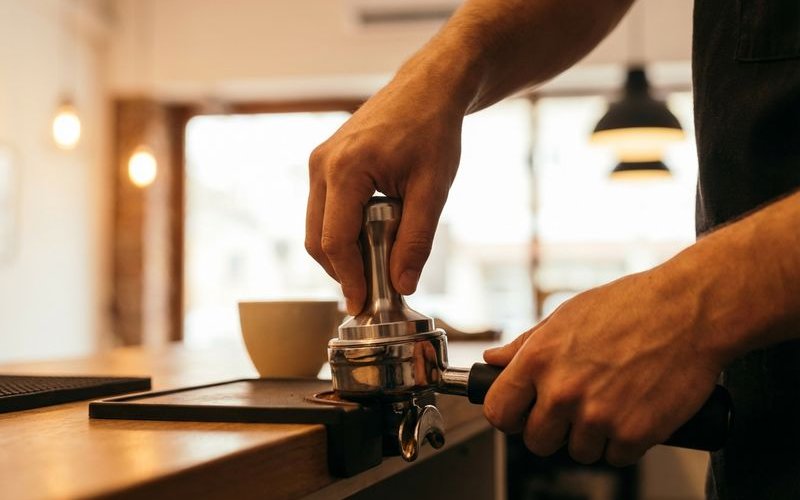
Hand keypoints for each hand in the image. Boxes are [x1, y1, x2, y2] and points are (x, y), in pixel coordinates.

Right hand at [305, 69, 466, 313]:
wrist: (428, 89)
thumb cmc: (433, 130)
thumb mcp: (433, 189)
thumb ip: (416, 239)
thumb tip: (402, 284)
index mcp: (345, 169)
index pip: (335, 241)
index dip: (349, 279)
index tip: (362, 304)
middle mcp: (322, 165)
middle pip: (317, 239)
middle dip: (342, 270)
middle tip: (371, 291)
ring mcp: (319, 162)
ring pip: (316, 227)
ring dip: (341, 252)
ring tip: (376, 264)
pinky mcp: (324, 162)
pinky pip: (323, 209)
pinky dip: (341, 231)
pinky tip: (371, 237)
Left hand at [482, 269, 724, 465]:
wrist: (691, 310)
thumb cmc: (631, 306)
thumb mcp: (566, 315)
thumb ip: (526, 344)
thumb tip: (494, 360)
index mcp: (539, 360)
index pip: (498, 412)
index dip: (510, 415)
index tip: (522, 412)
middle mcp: (562, 392)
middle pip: (536, 441)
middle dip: (552, 429)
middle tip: (574, 408)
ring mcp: (598, 417)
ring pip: (577, 452)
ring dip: (591, 436)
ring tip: (611, 401)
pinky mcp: (634, 435)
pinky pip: (615, 457)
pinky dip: (625, 442)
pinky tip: (633, 411)